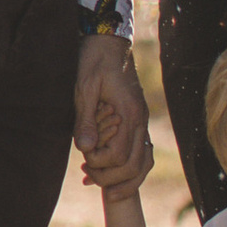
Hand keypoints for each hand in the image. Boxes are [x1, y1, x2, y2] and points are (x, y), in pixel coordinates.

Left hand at [75, 36, 153, 192]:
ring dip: (124, 178)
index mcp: (129, 112)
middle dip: (112, 179)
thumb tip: (86, 149)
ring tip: (99, 183)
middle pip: (135, 165)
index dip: (101, 164)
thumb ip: (86, 119)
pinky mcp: (137, 120)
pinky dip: (128, 166)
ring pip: (143, 162)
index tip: (83, 161)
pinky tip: (108, 168)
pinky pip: (141, 152)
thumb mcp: (84, 87)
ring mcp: (142, 121)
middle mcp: (141, 120)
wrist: (109, 43)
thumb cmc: (94, 61)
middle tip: (88, 178)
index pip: (120, 155)